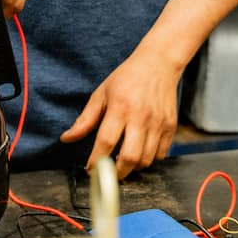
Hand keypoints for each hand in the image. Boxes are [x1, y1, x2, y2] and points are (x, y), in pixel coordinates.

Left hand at [60, 47, 182, 178]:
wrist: (158, 63)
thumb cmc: (127, 78)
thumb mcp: (101, 94)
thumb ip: (85, 119)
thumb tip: (66, 139)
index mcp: (120, 107)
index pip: (106, 141)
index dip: (96, 160)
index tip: (90, 169)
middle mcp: (141, 117)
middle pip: (130, 157)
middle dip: (117, 173)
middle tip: (110, 173)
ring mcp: (158, 122)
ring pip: (146, 160)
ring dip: (133, 167)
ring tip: (124, 161)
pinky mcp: (171, 125)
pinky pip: (161, 154)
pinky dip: (150, 159)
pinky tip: (141, 151)